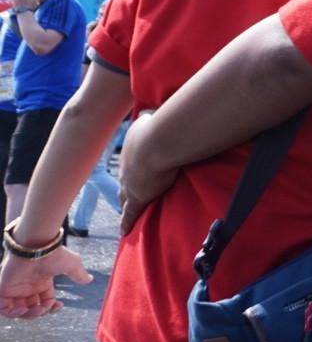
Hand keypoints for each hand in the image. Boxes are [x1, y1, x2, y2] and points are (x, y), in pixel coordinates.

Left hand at [0, 247, 91, 318]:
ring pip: (18, 311)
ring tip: (36, 310)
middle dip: (40, 313)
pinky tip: (22, 309)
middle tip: (45, 309)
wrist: (36, 247)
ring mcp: (15, 288)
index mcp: (42, 282)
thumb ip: (79, 274)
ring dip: (27, 315)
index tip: (59, 305)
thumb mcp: (72, 265)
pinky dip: (11, 313)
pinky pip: (3, 308)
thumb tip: (89, 279)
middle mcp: (28, 286)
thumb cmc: (53, 254)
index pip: (45, 301)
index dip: (51, 307)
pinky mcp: (3, 289)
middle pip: (31, 308)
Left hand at [118, 111, 176, 234]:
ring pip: (125, 199)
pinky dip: (127, 222)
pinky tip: (124, 231)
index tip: (135, 175)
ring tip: (127, 213)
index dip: (132, 171)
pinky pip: (130, 214)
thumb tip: (147, 110)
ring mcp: (130, 184)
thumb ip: (148, 115)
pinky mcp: (138, 198)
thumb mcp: (149, 118)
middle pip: (124, 183)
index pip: (130, 165)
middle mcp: (126, 169)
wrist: (157, 143)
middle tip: (127, 197)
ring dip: (125, 206)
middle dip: (125, 190)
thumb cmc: (156, 127)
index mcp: (131, 151)